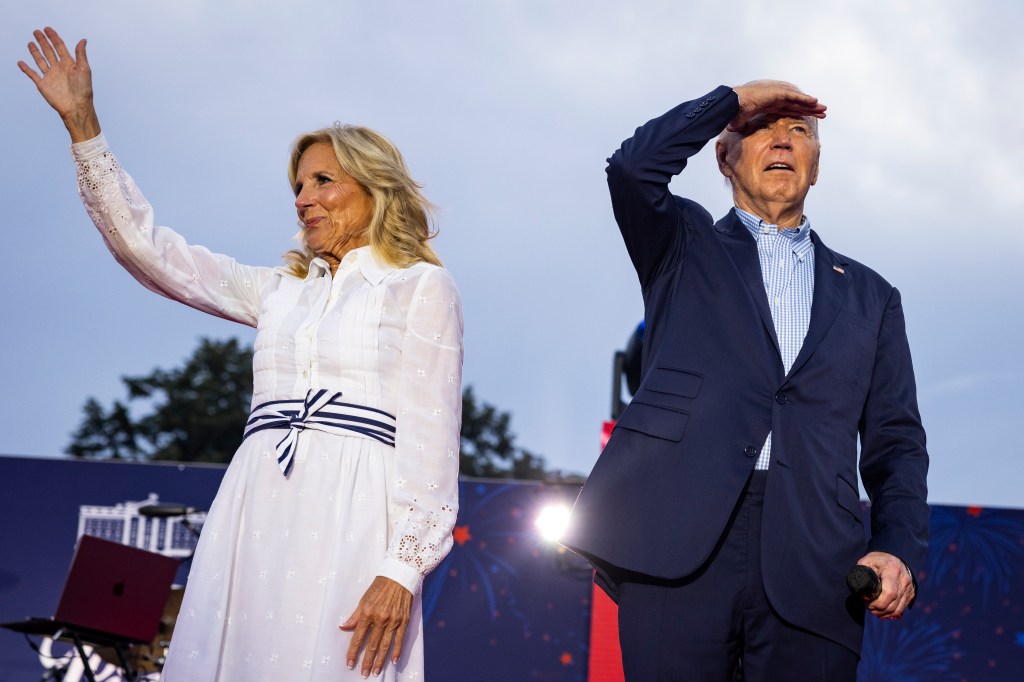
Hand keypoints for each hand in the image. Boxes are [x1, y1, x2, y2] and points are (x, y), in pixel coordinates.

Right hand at [17, 27, 100, 141]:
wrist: (77, 107)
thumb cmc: (84, 90)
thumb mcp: (84, 69)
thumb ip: (81, 54)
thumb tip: (83, 40)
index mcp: (69, 64)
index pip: (60, 47)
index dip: (54, 38)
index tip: (48, 29)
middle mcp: (59, 68)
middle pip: (49, 51)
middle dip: (43, 41)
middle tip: (37, 31)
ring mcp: (50, 76)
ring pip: (40, 60)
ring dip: (35, 51)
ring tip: (30, 42)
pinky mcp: (43, 84)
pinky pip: (32, 74)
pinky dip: (26, 69)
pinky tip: (21, 62)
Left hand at [340, 576, 412, 676]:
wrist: (399, 576)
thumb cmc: (379, 587)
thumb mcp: (364, 600)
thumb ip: (354, 616)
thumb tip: (343, 627)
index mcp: (368, 613)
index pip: (358, 637)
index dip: (353, 652)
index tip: (349, 663)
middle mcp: (380, 619)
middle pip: (372, 645)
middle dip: (367, 661)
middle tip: (363, 674)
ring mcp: (393, 621)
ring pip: (385, 645)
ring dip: (380, 660)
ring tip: (375, 672)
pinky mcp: (404, 621)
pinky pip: (400, 639)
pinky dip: (397, 651)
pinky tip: (393, 661)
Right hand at [729, 79, 825, 132]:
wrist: (732, 103)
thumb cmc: (734, 112)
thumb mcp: (740, 122)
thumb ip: (741, 126)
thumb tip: (733, 134)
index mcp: (768, 105)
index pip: (787, 110)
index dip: (799, 113)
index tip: (808, 118)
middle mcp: (774, 99)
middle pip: (796, 105)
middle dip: (809, 109)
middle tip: (822, 113)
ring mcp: (776, 95)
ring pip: (798, 101)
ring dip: (811, 105)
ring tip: (823, 109)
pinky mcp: (777, 93)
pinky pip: (795, 97)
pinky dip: (805, 99)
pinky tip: (815, 102)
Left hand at [857, 551, 914, 619]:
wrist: (894, 557)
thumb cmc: (877, 560)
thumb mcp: (866, 561)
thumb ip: (861, 572)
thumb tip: (858, 587)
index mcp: (892, 570)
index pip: (889, 593)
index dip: (878, 603)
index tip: (868, 603)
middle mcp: (904, 580)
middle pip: (893, 604)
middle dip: (879, 610)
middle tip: (869, 608)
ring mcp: (909, 588)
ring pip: (898, 609)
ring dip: (885, 614)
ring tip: (874, 610)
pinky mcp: (911, 593)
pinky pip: (902, 608)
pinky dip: (891, 613)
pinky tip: (882, 612)